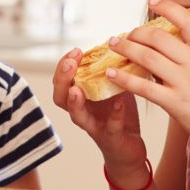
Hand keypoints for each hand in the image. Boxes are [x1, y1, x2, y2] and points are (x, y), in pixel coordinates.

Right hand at [52, 48, 146, 171]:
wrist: (129, 148)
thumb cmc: (118, 114)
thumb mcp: (114, 87)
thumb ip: (111, 69)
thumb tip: (119, 41)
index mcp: (80, 97)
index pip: (62, 80)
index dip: (63, 65)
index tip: (75, 50)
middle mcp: (81, 111)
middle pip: (60, 97)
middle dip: (62, 79)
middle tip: (70, 64)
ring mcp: (94, 126)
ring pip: (77, 116)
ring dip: (75, 102)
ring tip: (77, 88)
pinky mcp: (110, 138)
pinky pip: (109, 127)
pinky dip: (114, 115)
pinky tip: (119, 103)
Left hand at [104, 0, 189, 152]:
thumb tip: (171, 53)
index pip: (186, 20)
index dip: (167, 7)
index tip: (153, 0)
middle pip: (159, 38)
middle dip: (136, 33)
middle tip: (124, 35)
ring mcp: (185, 82)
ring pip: (148, 58)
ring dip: (126, 49)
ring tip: (113, 46)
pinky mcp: (176, 103)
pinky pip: (144, 87)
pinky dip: (124, 79)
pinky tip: (111, 75)